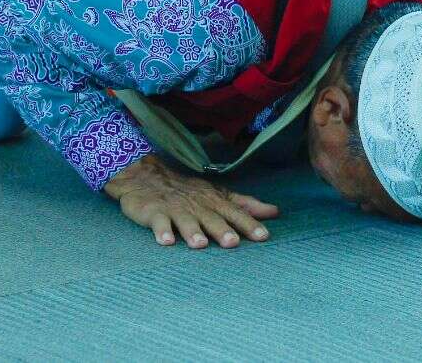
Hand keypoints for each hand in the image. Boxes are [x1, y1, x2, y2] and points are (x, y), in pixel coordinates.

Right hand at [104, 154, 278, 248]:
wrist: (146, 176)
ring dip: (193, 232)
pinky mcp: (154, 213)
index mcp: (214, 202)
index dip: (249, 224)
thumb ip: (244, 205)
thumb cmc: (187, 191)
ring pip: (186, 221)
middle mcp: (197, 206)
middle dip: (222, 229)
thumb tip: (275, 212)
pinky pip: (158, 222)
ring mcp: (175, 209)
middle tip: (233, 242)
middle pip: (211, 219)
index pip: (234, 213)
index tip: (263, 236)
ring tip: (200, 244)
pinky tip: (166, 241)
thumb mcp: (217, 194)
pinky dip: (162, 231)